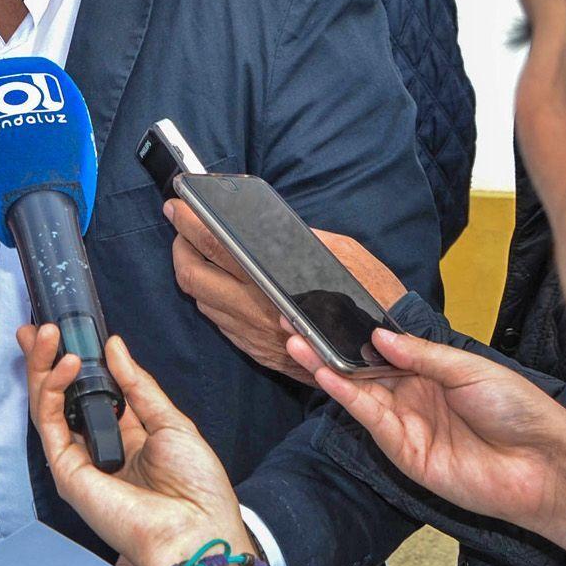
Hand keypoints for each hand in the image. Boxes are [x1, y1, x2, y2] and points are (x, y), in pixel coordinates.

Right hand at [18, 324, 246, 565]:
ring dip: (43, 367)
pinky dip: (52, 390)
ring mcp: (79, 460)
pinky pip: (49, 424)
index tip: (65, 332)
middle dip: (45, 360)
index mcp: (125, 437)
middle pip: (60, 397)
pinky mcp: (67, 471)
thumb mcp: (171, 422)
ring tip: (47, 335)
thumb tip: (113, 347)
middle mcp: (97, 447)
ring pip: (47, 407)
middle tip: (39, 328)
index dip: (74, 362)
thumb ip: (137, 385)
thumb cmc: (196, 489)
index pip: (88, 392)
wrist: (195, 529)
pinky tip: (66, 365)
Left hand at [167, 200, 405, 383]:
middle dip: (179, 245)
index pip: (216, 248)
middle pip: (193, 276)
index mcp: (274, 284)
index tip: (178, 204)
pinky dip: (207, 296)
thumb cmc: (371, 299)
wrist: (387, 360)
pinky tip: (214, 280)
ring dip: (190, 270)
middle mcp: (255, 312)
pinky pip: (217, 321)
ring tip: (194, 246)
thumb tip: (266, 222)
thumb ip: (300, 238)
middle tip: (180, 223)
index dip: (190, 224)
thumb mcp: (342, 254)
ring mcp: (251, 336)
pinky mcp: (255, 351)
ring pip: (200, 300)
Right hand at [288, 328, 565, 529]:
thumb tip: (379, 336)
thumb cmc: (521, 413)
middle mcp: (416, 397)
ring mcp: (407, 425)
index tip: (326, 312)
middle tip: (295, 322)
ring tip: (296, 341)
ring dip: (326, 368)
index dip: (356, 334)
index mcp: (434, 373)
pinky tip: (325, 373)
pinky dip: (345, 397)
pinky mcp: (403, 453)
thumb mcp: (471, 368)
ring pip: (359, 393)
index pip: (385, 350)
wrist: (545, 466)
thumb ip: (422, 354)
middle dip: (330, 347)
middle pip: (363, 370)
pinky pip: (369, 420)